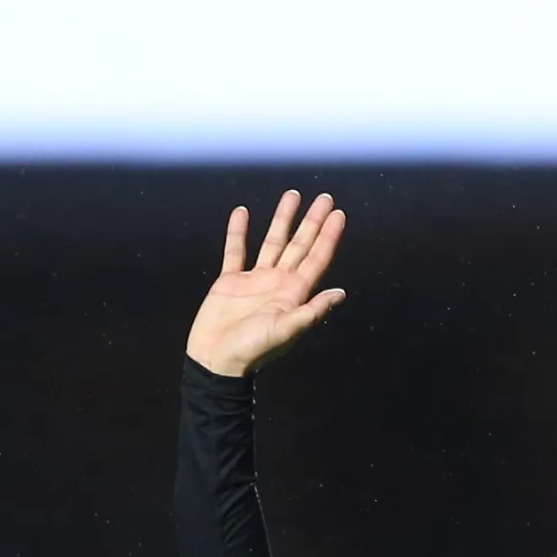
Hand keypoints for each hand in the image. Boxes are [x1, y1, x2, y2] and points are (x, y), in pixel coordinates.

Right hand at [187, 190, 347, 377]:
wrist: (217, 360)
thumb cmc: (253, 350)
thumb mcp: (286, 331)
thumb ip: (312, 311)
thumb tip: (340, 293)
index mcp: (294, 294)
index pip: (316, 259)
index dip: (328, 236)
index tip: (338, 214)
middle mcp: (278, 283)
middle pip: (299, 245)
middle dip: (312, 221)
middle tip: (325, 197)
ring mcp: (255, 280)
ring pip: (272, 242)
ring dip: (282, 220)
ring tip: (292, 196)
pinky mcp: (230, 281)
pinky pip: (235, 251)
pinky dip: (238, 232)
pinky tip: (242, 212)